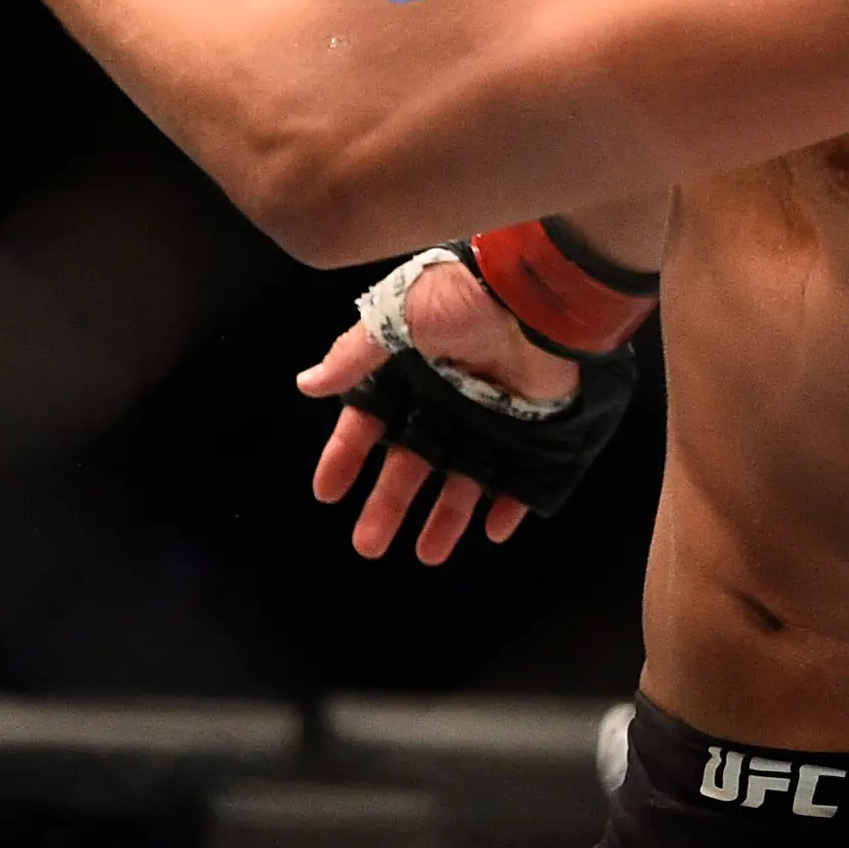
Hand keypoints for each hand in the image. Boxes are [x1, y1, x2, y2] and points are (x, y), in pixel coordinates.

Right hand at [299, 254, 577, 563]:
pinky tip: (491, 531)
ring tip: (427, 556)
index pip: (372, 423)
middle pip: (414, 461)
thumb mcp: (397, 314)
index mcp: (414, 370)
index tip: (328, 493)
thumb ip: (353, 354)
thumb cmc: (464, 297)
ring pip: (465, 478)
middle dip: (390, 503)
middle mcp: (451, 399)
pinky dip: (510, 506)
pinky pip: (524, 480)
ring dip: (446, 517)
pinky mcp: (540, 432)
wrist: (542, 291)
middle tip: (368, 546)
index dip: (348, 457)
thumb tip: (306, 385)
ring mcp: (496, 418)